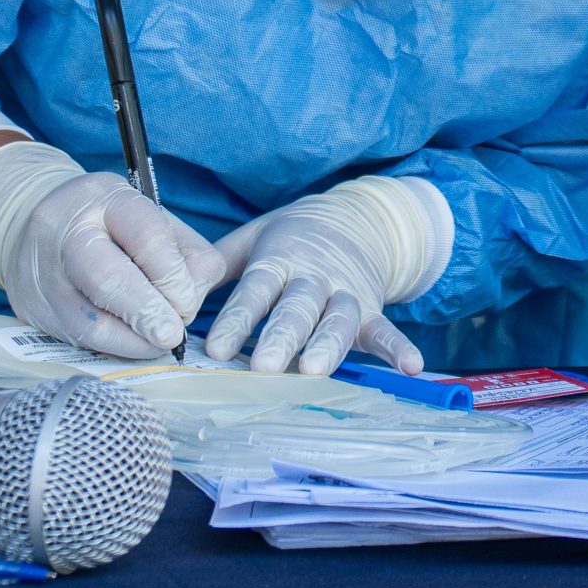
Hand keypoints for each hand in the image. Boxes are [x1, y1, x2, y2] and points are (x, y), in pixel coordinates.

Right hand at [0, 170, 226, 359]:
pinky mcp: (31, 310)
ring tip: (157, 345)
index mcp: (104, 198)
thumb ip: (184, 252)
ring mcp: (42, 274)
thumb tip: (197, 294)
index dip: (174, 276)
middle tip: (174, 336)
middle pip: (109, 278)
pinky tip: (131, 346)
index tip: (189, 302)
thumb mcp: (149, 216)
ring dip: (132, 342)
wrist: (31, 225)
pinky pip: (75, 339)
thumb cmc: (108, 224)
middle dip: (149, 314)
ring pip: (88, 321)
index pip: (147, 236)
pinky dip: (110, 348)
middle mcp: (65, 232)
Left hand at [205, 177, 439, 375]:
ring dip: (328, 344)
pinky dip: (400, 348)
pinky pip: (387, 329)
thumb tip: (175, 295)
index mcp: (279, 258)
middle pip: (298, 307)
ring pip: (338, 320)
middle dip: (281, 336)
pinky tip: (411, 367)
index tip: (214, 348)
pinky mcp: (371, 309)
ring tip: (313, 370)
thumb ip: (213, 268)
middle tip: (262, 366)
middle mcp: (314, 276)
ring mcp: (346, 293)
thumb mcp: (249, 241)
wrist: (351, 217)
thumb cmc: (287, 239)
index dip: (237, 319)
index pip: (256, 290)